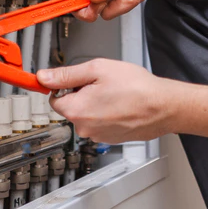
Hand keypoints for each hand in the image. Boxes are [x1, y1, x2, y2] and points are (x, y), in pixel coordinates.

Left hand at [37, 60, 180, 142]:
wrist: (163, 107)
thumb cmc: (137, 88)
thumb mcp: (98, 69)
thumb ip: (67, 74)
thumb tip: (44, 77)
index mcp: (76, 110)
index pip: (54, 98)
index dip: (65, 85)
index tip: (76, 79)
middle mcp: (84, 127)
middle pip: (71, 107)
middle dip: (82, 94)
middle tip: (103, 83)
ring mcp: (97, 136)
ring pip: (86, 115)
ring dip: (95, 104)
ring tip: (115, 94)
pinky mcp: (110, 139)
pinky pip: (100, 123)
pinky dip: (106, 114)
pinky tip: (121, 104)